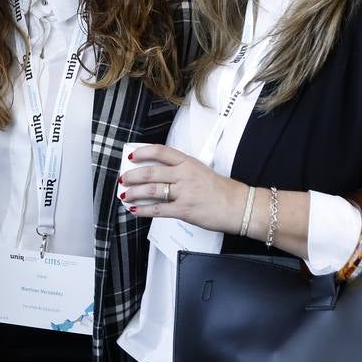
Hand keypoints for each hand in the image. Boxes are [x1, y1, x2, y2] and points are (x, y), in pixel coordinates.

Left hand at [116, 144, 241, 231]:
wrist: (239, 206)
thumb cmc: (221, 190)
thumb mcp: (200, 171)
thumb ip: (180, 171)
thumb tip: (157, 175)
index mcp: (188, 162)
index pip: (160, 151)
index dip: (142, 152)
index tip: (131, 156)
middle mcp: (185, 175)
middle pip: (151, 172)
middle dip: (132, 176)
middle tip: (123, 179)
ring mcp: (184, 192)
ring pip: (152, 190)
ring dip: (134, 193)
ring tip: (125, 195)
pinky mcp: (184, 210)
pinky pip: (158, 209)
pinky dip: (144, 210)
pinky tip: (136, 210)